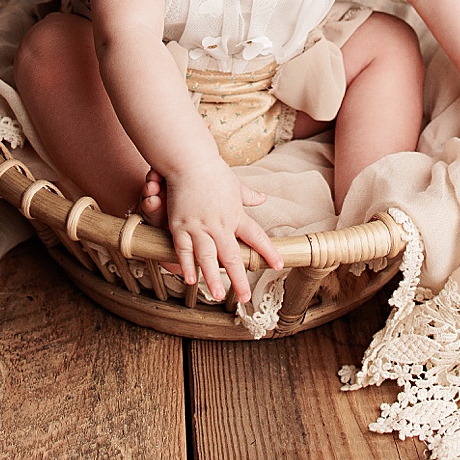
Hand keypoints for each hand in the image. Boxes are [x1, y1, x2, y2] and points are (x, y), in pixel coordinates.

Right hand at [164, 156, 283, 303]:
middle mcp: (220, 224)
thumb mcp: (235, 185)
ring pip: (208, 258)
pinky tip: (190, 280)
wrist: (191, 161)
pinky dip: (187, 265)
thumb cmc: (213, 171)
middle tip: (246, 298)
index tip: (278, 266)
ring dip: (214, 279)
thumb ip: (248, 196)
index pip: (256, 237)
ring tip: (219, 295)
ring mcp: (200, 226)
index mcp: (236, 215)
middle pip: (233, 256)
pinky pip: (184, 250)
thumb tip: (263, 198)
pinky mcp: (181, 225)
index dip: (268, 252)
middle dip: (239, 279)